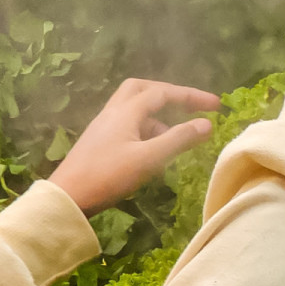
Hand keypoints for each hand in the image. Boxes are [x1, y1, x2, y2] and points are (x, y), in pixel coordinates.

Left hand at [51, 79, 219, 214]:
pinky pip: (129, 124)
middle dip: (169, 94)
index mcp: (126, 112)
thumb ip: (179, 139)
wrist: (69, 195)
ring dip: (160, 115)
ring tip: (179, 136)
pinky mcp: (101, 140)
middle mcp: (114, 112)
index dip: (190, 96)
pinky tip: (156, 149)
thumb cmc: (109, 176)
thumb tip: (207, 124)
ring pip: (135, 108)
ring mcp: (105, 125)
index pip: (162, 93)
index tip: (216, 105)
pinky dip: (148, 129)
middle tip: (190, 106)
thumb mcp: (149, 159)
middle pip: (142, 89)